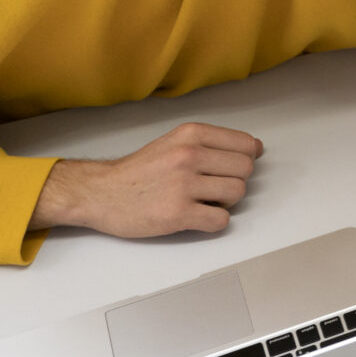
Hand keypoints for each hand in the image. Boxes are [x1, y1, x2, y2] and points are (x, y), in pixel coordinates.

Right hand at [32, 122, 263, 237]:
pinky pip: (221, 220)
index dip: (246, 159)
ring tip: (202, 200)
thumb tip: (255, 148)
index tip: (235, 166)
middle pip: (246, 170)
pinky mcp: (178, 213)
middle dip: (234, 181)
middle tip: (213, 187)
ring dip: (225, 202)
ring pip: (238, 194)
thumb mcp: (174, 141)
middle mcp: (189, 155)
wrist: (100, 192)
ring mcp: (184, 184)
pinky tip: (195, 216)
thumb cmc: (139, 171)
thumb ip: (211, 143)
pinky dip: (213, 222)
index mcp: (191, 134)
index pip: (246, 145)